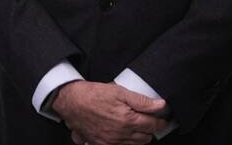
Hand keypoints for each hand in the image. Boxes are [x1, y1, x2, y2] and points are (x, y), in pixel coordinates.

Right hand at [52, 81, 167, 144]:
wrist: (70, 101)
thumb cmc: (92, 94)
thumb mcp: (118, 91)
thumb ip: (141, 100)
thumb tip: (161, 105)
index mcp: (128, 120)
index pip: (153, 125)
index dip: (160, 120)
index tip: (162, 117)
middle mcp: (121, 134)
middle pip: (146, 138)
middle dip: (149, 129)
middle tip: (147, 119)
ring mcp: (111, 142)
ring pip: (135, 144)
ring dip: (138, 136)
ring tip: (134, 125)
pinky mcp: (101, 144)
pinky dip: (125, 142)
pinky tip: (121, 133)